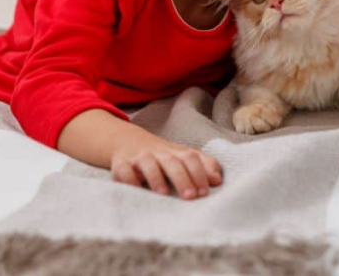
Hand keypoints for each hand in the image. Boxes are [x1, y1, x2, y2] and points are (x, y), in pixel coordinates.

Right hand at [109, 133, 223, 199]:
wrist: (128, 142)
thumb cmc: (163, 157)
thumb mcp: (183, 158)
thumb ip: (203, 166)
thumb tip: (218, 180)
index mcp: (176, 152)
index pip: (190, 157)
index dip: (199, 173)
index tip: (204, 192)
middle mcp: (158, 153)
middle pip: (172, 162)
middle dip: (182, 178)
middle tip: (190, 197)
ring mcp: (139, 158)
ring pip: (147, 162)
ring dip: (156, 177)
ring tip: (163, 193)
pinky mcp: (121, 164)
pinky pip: (123, 170)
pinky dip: (128, 178)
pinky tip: (136, 189)